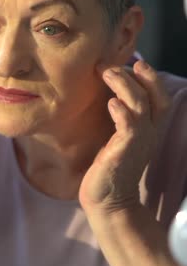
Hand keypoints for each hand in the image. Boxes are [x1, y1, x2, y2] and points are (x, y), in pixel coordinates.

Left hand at [79, 61, 169, 214]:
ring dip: (124, 85)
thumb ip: (119, 122)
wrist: (108, 202)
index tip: (133, 63)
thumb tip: (111, 99)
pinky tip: (111, 102)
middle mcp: (149, 134)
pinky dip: (121, 110)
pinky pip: (129, 124)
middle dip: (141, 75)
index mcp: (148, 130)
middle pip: (156, 96)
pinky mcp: (125, 150)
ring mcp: (139, 142)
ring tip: (107, 72)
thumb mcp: (116, 141)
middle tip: (117, 63)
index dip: (150, 79)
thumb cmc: (109, 171)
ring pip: (140, 104)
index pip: (158, 99)